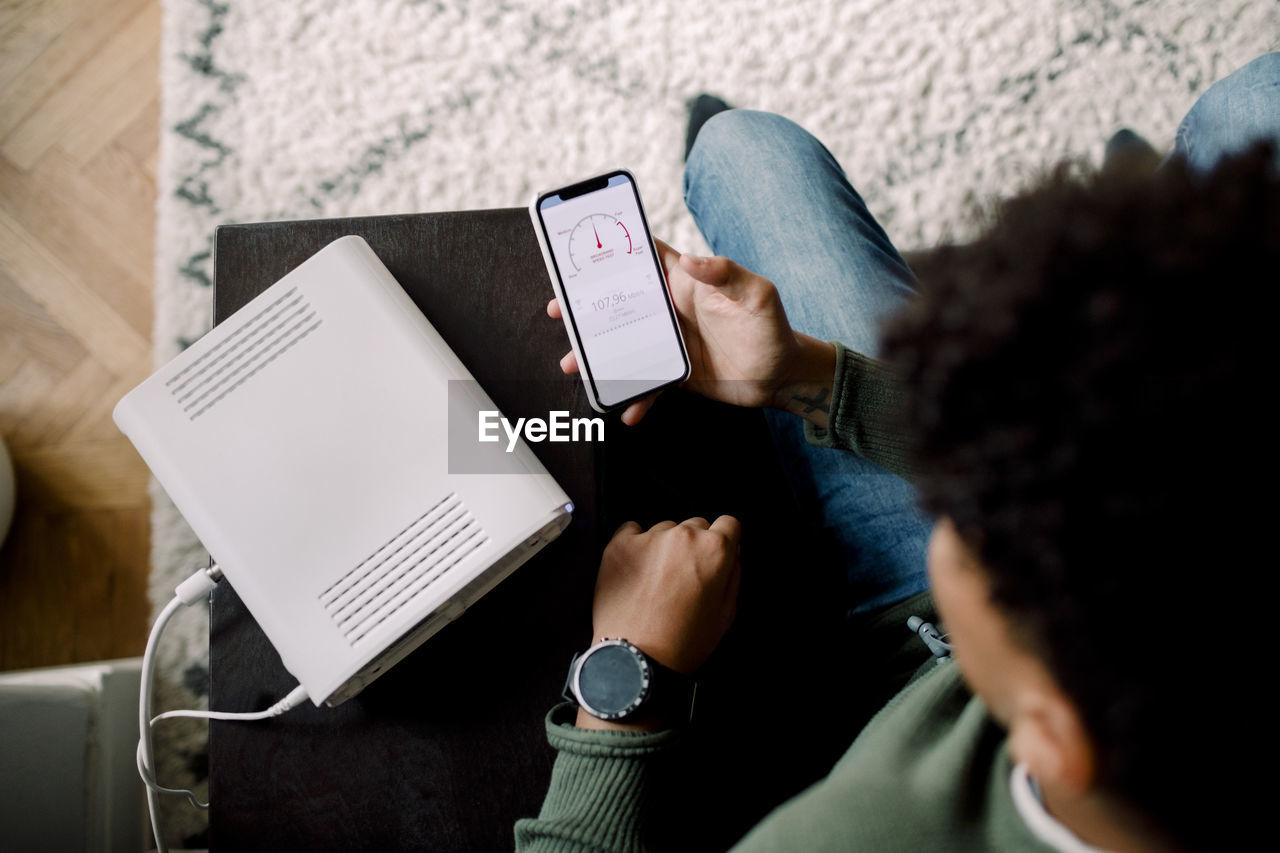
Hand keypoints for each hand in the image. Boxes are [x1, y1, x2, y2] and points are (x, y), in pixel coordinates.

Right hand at [548, 240, 834, 424]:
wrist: (782, 376)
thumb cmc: (773, 327)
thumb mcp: (757, 294)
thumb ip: (726, 274)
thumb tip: (693, 260)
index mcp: (686, 281)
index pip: (645, 256)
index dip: (614, 249)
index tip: (582, 250)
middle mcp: (672, 308)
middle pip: (621, 301)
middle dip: (588, 305)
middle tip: (561, 310)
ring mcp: (670, 341)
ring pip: (624, 343)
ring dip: (598, 354)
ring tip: (575, 364)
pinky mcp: (675, 371)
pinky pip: (647, 382)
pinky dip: (636, 396)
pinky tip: (627, 410)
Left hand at [576, 516, 740, 730]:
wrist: (637, 657)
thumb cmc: (683, 642)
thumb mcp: (726, 614)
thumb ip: (734, 575)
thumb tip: (732, 553)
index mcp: (715, 550)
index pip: (729, 524)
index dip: (724, 540)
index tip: (715, 554)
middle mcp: (684, 535)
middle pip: (696, 526)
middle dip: (693, 546)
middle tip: (683, 577)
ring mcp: (649, 537)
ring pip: (664, 529)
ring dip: (664, 547)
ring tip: (656, 581)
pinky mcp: (619, 544)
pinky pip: (631, 530)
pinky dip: (635, 544)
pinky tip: (636, 570)